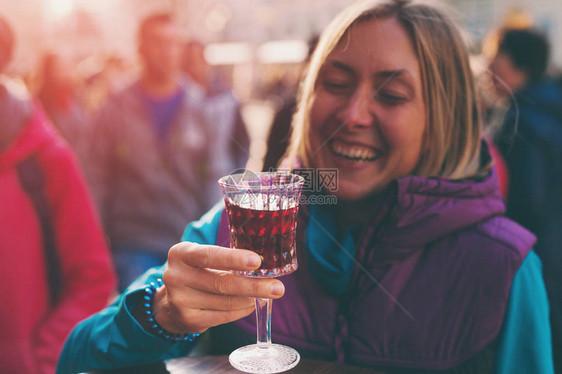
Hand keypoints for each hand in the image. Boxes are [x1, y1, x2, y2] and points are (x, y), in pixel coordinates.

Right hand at [153, 242, 284, 333]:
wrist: (170, 301)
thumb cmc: (197, 272)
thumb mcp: (202, 257)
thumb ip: (226, 258)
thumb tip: (263, 265)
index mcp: (181, 253)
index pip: (209, 255)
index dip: (234, 259)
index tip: (257, 261)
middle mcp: (176, 276)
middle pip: (221, 282)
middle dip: (253, 285)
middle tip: (277, 287)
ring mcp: (180, 300)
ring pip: (226, 302)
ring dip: (251, 299)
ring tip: (268, 294)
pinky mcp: (189, 320)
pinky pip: (223, 316)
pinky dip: (242, 310)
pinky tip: (252, 304)